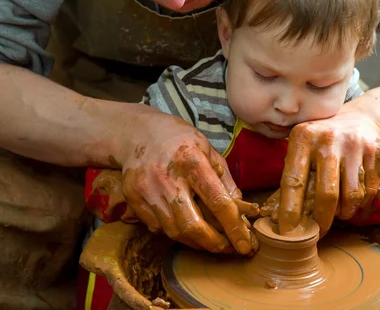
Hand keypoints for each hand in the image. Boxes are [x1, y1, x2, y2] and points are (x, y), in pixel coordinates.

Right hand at [118, 112, 258, 254]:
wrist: (138, 131)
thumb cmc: (180, 139)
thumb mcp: (208, 149)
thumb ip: (225, 180)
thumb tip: (241, 210)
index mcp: (192, 161)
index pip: (217, 202)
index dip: (234, 228)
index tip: (245, 244)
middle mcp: (167, 178)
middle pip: (192, 225)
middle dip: (214, 244)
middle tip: (228, 249)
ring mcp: (147, 189)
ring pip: (173, 231)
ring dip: (195, 242)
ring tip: (209, 240)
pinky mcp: (133, 198)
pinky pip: (157, 227)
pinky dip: (174, 232)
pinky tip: (184, 227)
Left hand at [278, 108, 379, 236]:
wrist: (360, 119)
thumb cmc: (322, 141)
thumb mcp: (302, 147)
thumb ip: (294, 173)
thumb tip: (282, 216)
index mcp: (303, 138)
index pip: (293, 180)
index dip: (290, 210)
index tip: (288, 233)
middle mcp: (328, 140)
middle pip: (326, 194)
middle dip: (322, 221)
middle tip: (318, 232)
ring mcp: (354, 146)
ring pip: (351, 197)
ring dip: (343, 212)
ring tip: (337, 209)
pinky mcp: (374, 153)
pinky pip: (368, 192)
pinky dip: (360, 203)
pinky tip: (352, 197)